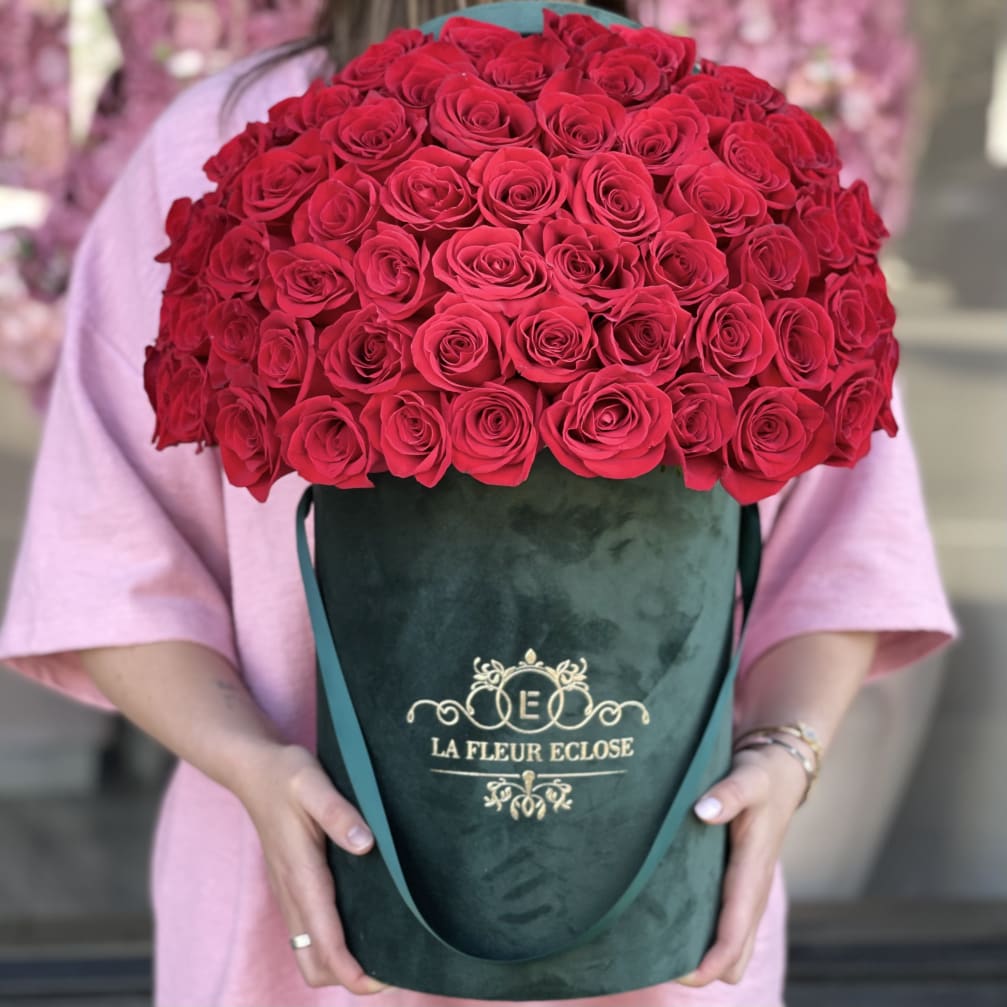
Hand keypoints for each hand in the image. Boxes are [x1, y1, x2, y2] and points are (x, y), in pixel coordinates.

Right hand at [233, 743, 390, 994]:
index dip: (353, 972)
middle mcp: (292, 892)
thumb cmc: (286, 774)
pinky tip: (362, 923)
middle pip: (314, 964)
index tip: (385, 980)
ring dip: (341, 963)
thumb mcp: (312, 782)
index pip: (325, 944)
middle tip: (391, 966)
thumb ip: (338, 812)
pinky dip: (332, 944)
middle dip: (348, 977)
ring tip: (383, 950)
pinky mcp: (291, 885)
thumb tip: (365, 844)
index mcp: (301, 875)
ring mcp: (289, 892)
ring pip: (309, 952)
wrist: (252, 770)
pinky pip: (308, 932)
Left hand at [676, 741, 808, 986]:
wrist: (779, 770)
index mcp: (752, 875)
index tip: (679, 974)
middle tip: (658, 960)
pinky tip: (671, 921)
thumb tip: (705, 811)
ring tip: (659, 948)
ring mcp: (747, 892)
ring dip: (704, 955)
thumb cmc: (761, 776)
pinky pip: (725, 926)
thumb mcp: (748, 778)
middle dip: (704, 969)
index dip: (709, 964)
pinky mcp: (738, 884)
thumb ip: (729, 794)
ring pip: (732, 947)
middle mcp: (752, 892)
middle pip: (735, 959)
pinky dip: (704, 935)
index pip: (734, 937)